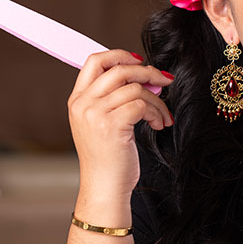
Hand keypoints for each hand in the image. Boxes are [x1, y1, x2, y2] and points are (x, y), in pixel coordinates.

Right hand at [68, 50, 173, 202]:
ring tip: (162, 115)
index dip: (120, 55)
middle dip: (147, 72)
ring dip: (157, 99)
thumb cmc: (108, 158)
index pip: (94, 61)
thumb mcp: (102, 123)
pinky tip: (158, 124)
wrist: (104, 187)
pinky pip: (142, 105)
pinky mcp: (112, 125)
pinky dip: (157, 112)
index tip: (141, 62)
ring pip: (135, 88)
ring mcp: (95, 114)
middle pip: (118, 69)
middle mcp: (83, 104)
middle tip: (165, 80)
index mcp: (77, 100)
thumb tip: (146, 76)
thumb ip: (114, 98)